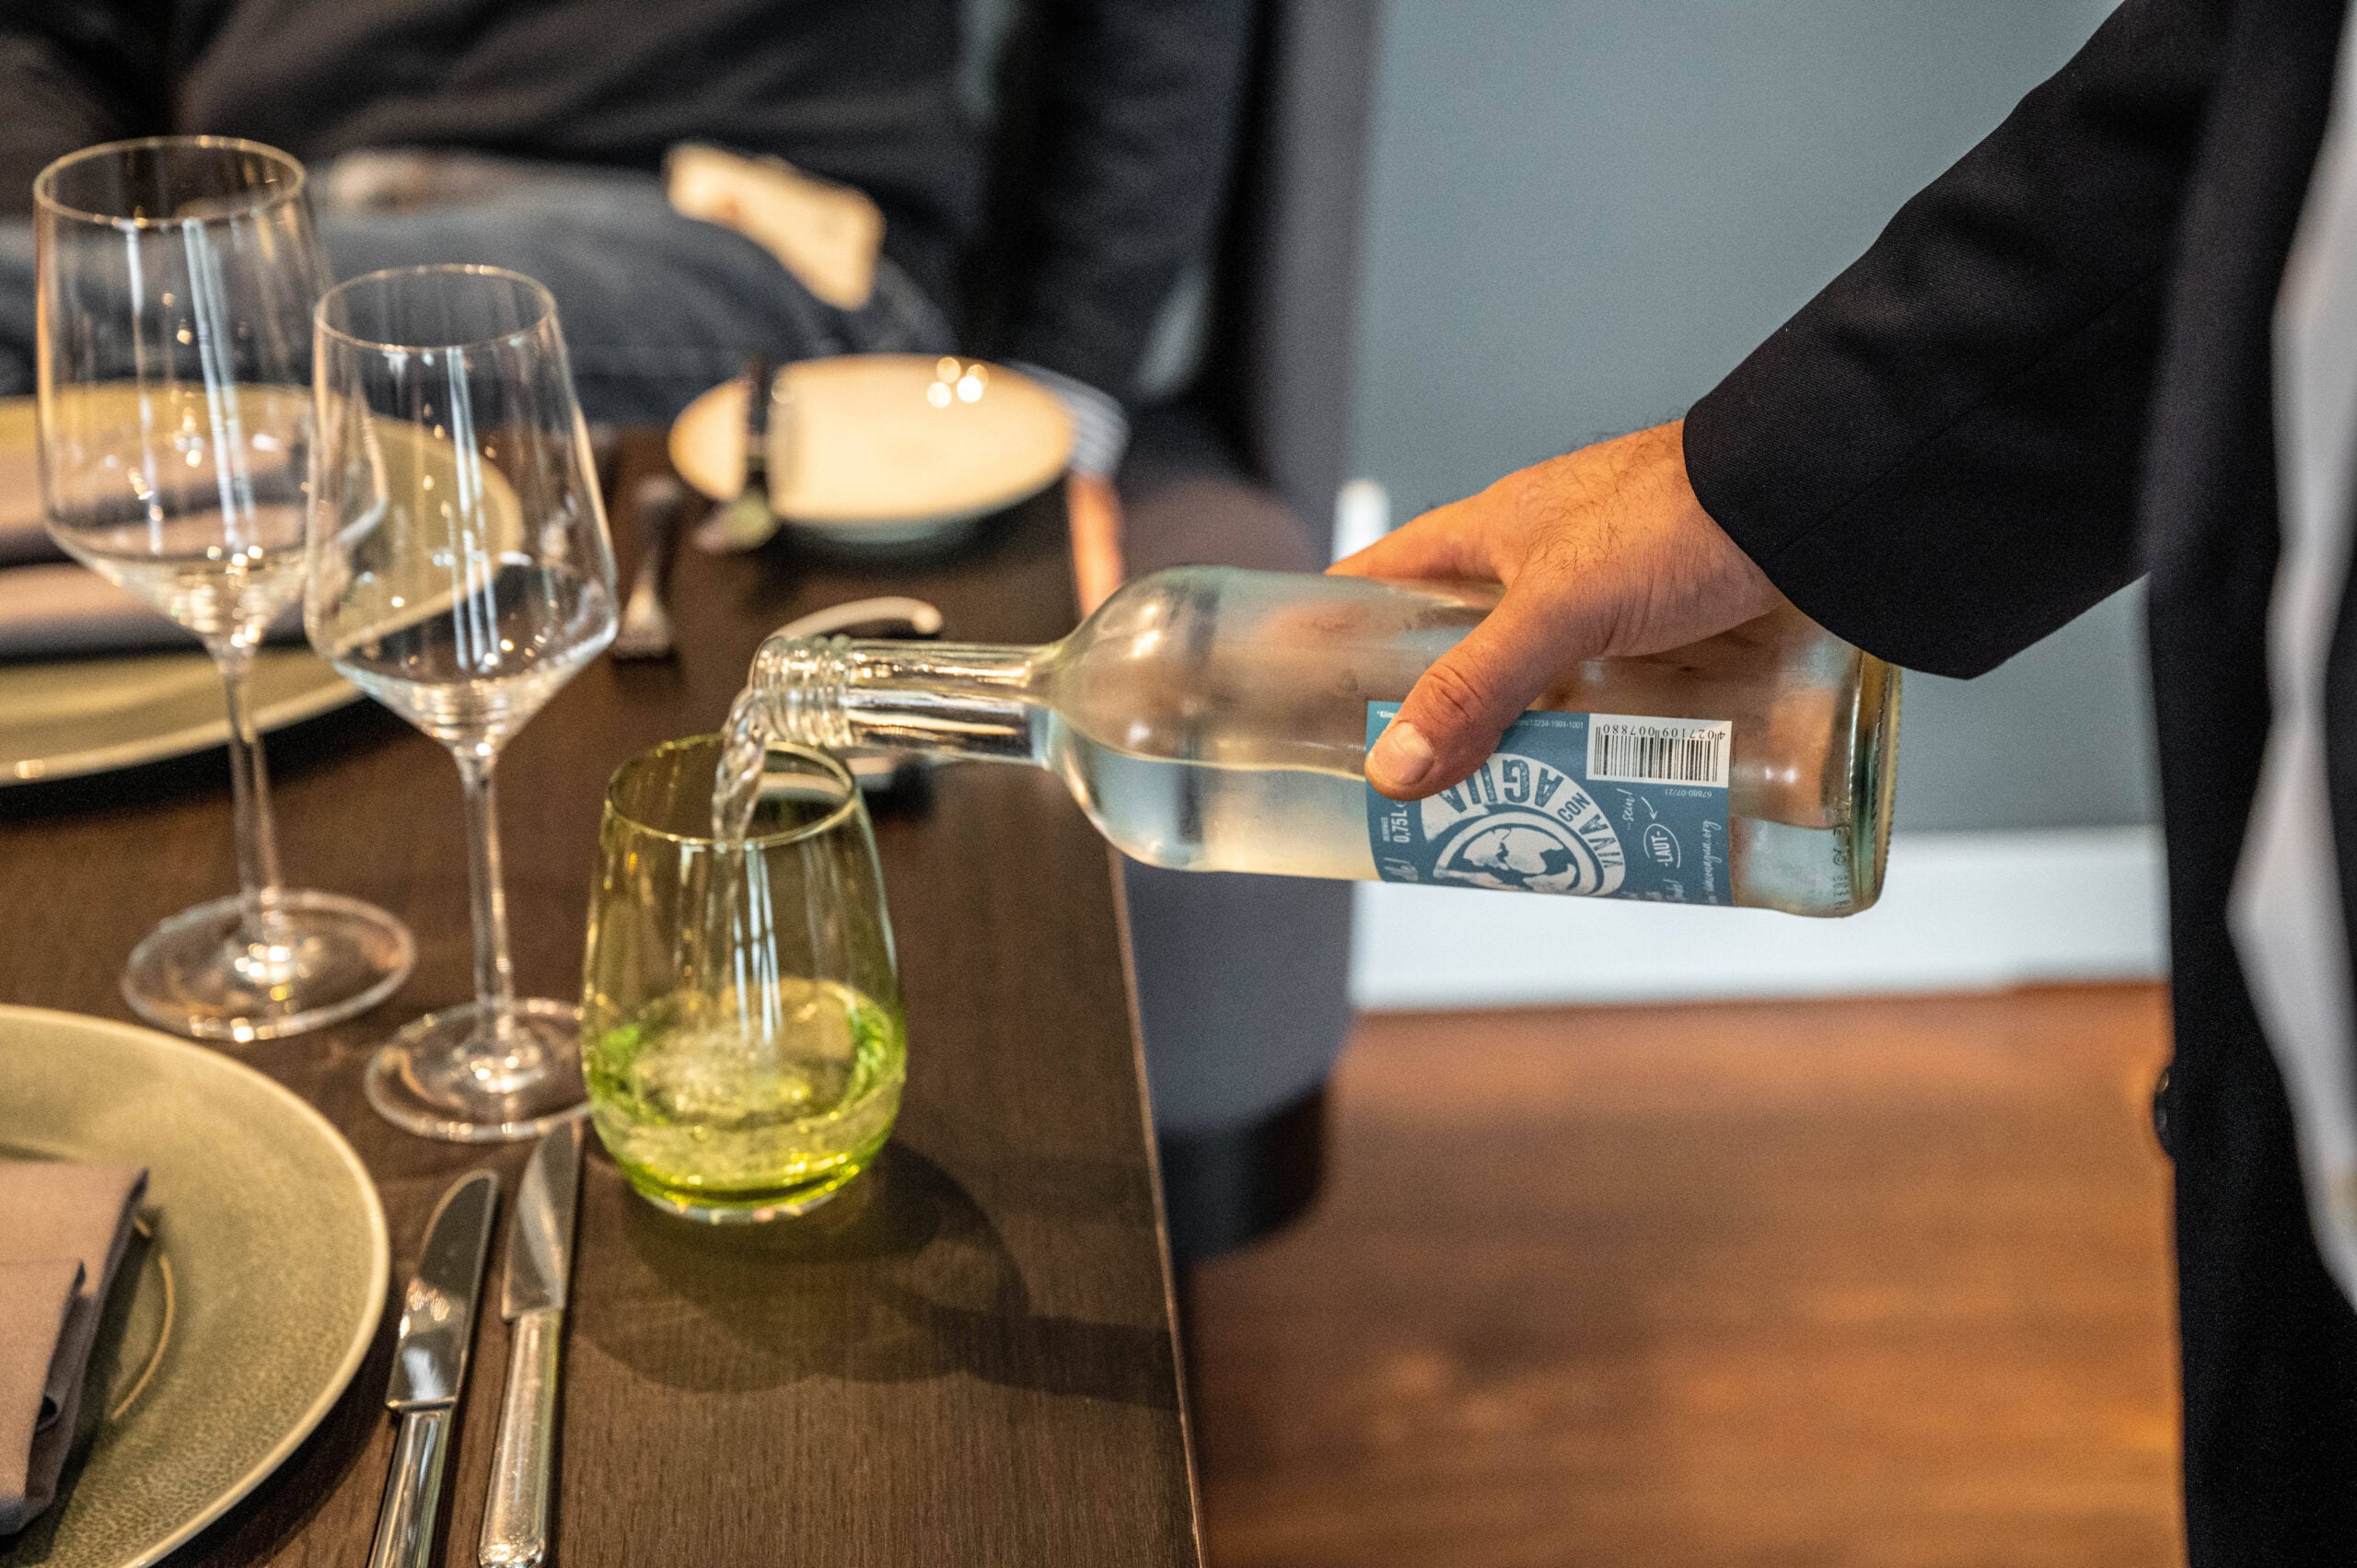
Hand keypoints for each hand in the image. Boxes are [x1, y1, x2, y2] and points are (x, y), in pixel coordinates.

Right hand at [1331, 420, 1776, 798]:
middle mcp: (1542, 561)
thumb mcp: (1560, 606)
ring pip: (1536, 679)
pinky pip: (1610, 696)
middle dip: (1432, 711)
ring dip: (1518, 737)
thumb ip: (1477, 685)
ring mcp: (1609, 599)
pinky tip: (1596, 783)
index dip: (1334, 623)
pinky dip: (1597, 739)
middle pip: (1457, 644)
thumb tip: (1392, 767)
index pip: (1382, 574)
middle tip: (1407, 785)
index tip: (1298, 683)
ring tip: (1497, 807)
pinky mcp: (1671, 632)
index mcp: (1491, 530)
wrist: (1813, 498)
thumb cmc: (1685, 517)